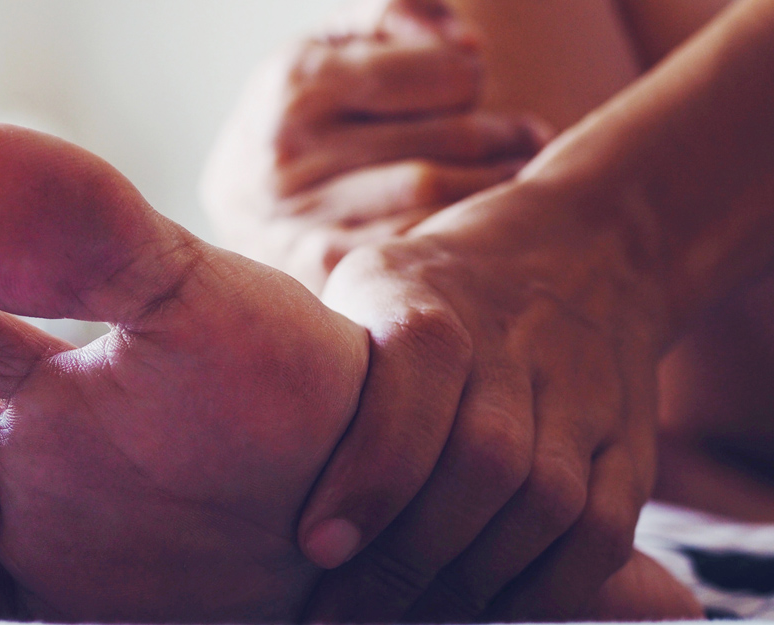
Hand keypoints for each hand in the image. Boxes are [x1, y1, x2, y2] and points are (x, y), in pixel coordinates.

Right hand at [201, 0, 548, 291]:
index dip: (469, 75)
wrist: (228, 221)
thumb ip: (389, 18)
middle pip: (449, 134)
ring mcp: (305, 213)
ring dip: (495, 182)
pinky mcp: (322, 266)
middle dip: (500, 133)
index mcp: (296, 80)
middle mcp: (293, 148)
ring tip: (514, 170)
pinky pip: (416, 240)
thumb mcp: (321, 52)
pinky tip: (473, 219)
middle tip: (523, 136)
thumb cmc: (293, 126)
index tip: (472, 86)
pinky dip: (457, 227)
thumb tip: (464, 41)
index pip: (438, 73)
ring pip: (439, 190)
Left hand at [300, 175, 665, 620]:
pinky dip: (549, 588)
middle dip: (409, 559)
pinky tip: (492, 612)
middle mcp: (514, 342)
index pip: (411, 388)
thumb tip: (257, 458)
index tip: (319, 547)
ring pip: (545, 503)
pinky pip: (603, 528)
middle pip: (482, 463)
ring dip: (473, 583)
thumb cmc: (444, 281)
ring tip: (408, 622)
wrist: (588, 247)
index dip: (371, 474)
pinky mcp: (629, 439)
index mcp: (429, 296)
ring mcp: (583, 392)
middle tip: (345, 618)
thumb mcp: (372, 280)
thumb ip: (334, 359)